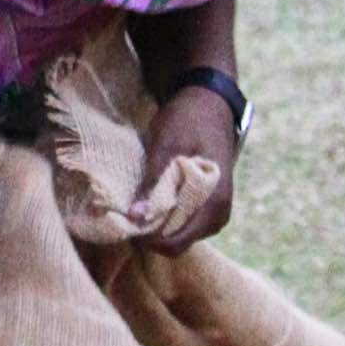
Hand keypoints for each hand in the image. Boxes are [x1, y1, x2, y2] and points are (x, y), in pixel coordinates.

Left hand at [136, 85, 240, 249]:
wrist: (209, 102)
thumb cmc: (188, 120)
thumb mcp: (166, 146)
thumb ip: (153, 183)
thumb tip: (135, 216)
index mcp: (214, 203)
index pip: (176, 243)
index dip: (147, 239)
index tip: (125, 221)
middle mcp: (219, 215)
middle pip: (177, 242)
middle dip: (150, 232)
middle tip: (126, 211)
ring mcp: (216, 212)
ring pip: (179, 234)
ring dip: (156, 225)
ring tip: (137, 202)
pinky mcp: (208, 206)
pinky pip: (184, 223)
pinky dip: (165, 216)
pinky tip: (151, 198)